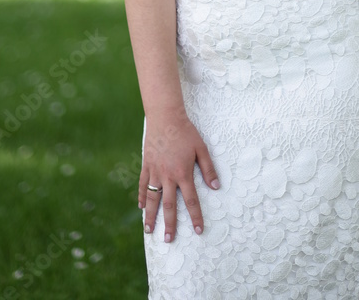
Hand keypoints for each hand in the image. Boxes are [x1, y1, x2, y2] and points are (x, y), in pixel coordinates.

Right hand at [140, 112, 219, 242]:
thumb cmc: (186, 132)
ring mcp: (155, 171)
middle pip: (169, 205)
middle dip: (170, 224)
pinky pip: (143, 184)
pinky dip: (142, 196)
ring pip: (152, 198)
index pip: (191, 200)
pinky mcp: (147, 165)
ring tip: (150, 231)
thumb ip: (208, 168)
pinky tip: (141, 207)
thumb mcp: (201, 148)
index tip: (198, 231)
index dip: (196, 217)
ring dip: (151, 216)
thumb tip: (216, 187)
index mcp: (183, 173)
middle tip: (168, 240)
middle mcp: (168, 176)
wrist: (165, 117)